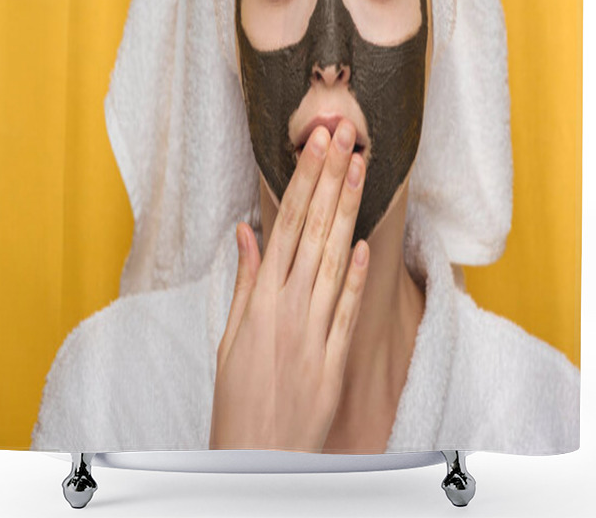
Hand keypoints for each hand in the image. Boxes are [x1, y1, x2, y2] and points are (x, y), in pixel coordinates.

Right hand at [209, 118, 369, 451]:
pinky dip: (356, 276)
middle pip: (313, 230)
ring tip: (360, 166)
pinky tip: (367, 243)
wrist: (255, 461)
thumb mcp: (229, 337)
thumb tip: (247, 232)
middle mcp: (287, 308)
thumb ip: (244, 281)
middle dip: (330, 177)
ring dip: (348, 209)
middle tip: (344, 134)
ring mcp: (313, 332)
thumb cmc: (237, 399)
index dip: (303, 180)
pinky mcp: (334, 359)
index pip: (284, 224)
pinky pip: (347, 310)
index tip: (316, 145)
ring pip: (333, 258)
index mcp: (258, 300)